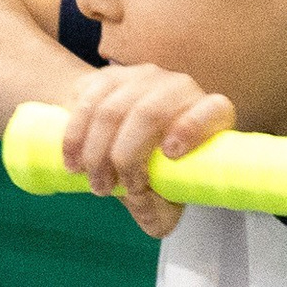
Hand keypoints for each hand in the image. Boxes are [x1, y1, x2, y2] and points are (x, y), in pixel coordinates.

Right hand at [60, 64, 236, 236]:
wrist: (123, 137)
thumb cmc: (157, 171)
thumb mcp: (166, 198)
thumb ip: (158, 210)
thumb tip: (140, 203)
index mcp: (209, 114)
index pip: (212, 109)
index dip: (192, 127)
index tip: (170, 154)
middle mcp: (180, 88)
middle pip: (149, 113)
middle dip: (124, 156)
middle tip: (109, 189)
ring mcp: (143, 78)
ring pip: (112, 110)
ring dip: (96, 152)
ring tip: (95, 183)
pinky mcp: (109, 76)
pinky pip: (86, 102)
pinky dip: (75, 136)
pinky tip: (73, 162)